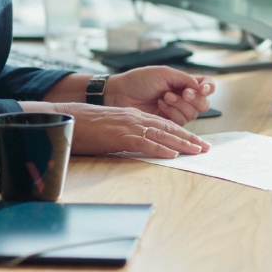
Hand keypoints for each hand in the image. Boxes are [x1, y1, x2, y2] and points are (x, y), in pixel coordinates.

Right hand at [17, 101, 209, 158]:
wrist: (65, 118)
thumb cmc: (85, 125)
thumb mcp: (111, 128)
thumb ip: (127, 134)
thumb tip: (139, 145)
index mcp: (132, 116)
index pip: (163, 123)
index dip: (182, 133)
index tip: (196, 142)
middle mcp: (134, 118)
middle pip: (167, 128)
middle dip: (188, 139)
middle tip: (206, 148)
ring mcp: (126, 126)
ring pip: (160, 134)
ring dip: (180, 144)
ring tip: (196, 152)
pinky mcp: (117, 136)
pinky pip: (142, 142)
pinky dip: (158, 149)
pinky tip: (171, 154)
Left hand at [101, 66, 215, 124]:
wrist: (121, 94)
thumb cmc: (139, 80)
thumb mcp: (165, 73)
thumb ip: (186, 79)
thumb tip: (202, 88)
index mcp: (184, 82)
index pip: (207, 85)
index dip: (209, 87)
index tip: (202, 88)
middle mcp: (183, 97)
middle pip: (204, 103)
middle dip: (195, 98)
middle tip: (183, 92)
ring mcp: (177, 111)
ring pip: (193, 113)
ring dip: (180, 104)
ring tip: (165, 97)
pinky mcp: (168, 123)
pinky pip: (181, 122)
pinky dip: (173, 112)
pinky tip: (161, 105)